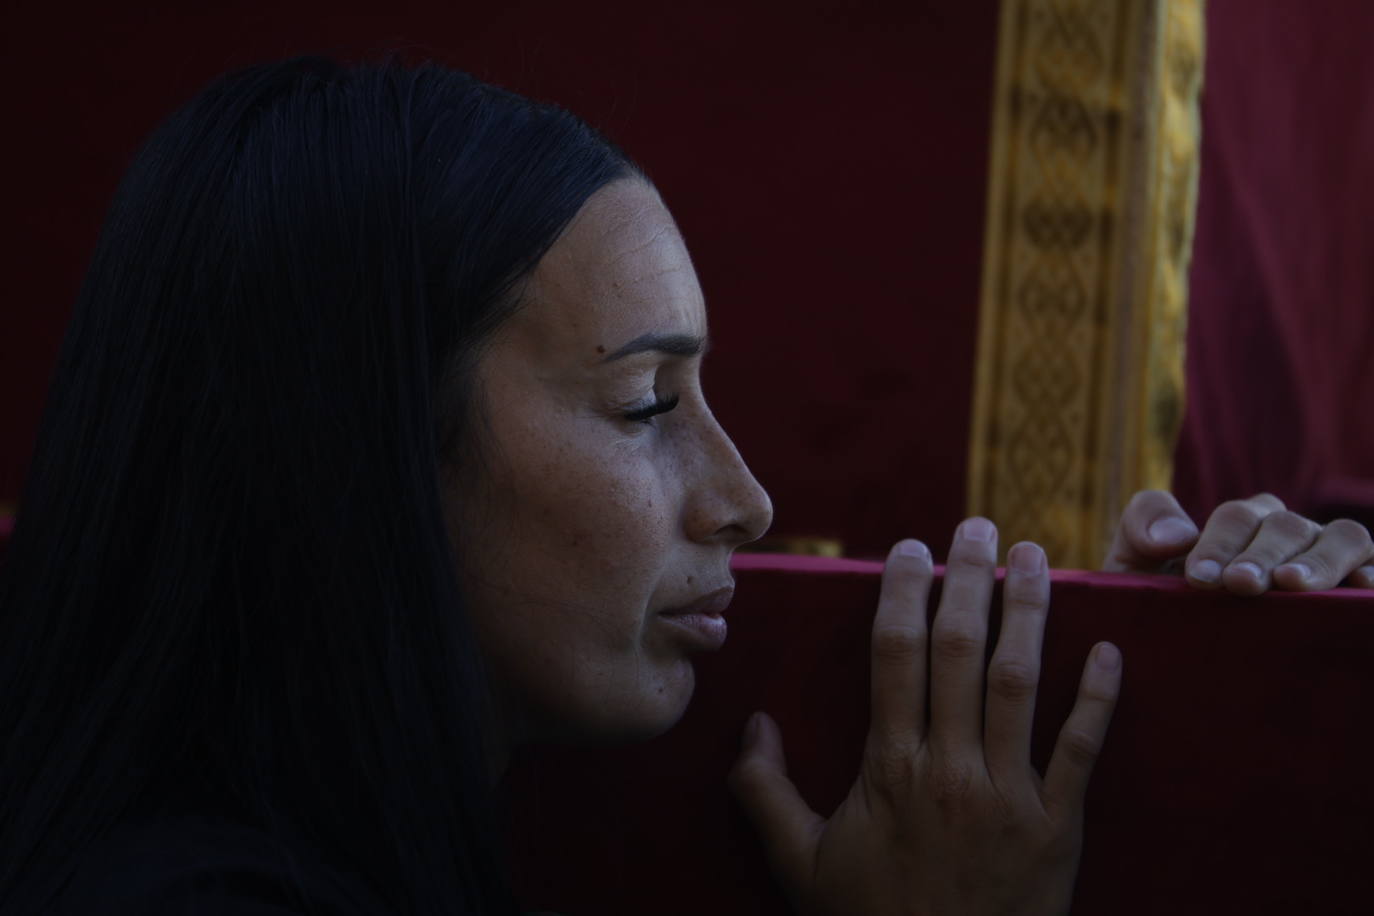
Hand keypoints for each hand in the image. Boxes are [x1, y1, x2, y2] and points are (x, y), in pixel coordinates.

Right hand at [729, 519, 1121, 915]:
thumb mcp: (798, 866)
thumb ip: (764, 791)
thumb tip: (752, 723)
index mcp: (888, 769)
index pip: (895, 656)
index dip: (902, 593)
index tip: (909, 548)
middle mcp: (949, 768)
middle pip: (959, 651)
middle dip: (968, 579)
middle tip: (977, 526)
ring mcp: (1009, 796)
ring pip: (1020, 683)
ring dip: (1029, 613)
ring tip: (1036, 557)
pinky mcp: (1058, 827)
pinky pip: (1083, 750)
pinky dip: (1099, 698)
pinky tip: (1110, 649)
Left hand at [1103, 490, 1373, 593]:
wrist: (1180, 658)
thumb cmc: (1162, 609)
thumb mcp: (1134, 571)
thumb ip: (1140, 534)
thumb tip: (1177, 535)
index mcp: (1238, 525)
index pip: (1234, 518)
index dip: (1217, 543)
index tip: (1198, 580)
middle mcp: (1286, 533)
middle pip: (1283, 524)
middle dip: (1260, 553)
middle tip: (1241, 585)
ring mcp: (1324, 556)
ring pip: (1340, 536)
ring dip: (1318, 558)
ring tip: (1293, 586)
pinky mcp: (1354, 585)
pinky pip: (1372, 564)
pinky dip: (1371, 573)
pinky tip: (1362, 592)